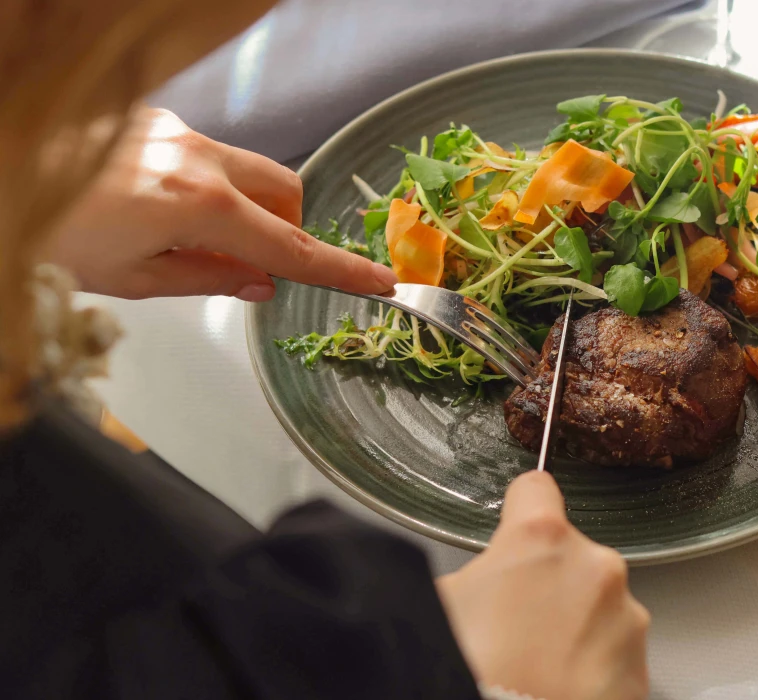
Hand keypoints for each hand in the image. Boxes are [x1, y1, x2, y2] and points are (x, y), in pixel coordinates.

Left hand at [48, 108, 395, 300]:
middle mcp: (199, 158)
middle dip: (287, 228)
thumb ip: (208, 278)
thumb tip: (257, 283)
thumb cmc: (50, 234)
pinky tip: (155, 208)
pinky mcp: (152, 120)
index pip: (292, 247)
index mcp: (201, 206)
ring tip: (189, 239)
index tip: (379, 282)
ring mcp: (176, 132)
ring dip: (244, 206)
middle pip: (284, 191)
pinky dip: (205, 186)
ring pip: (246, 170)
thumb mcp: (133, 278)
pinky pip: (206, 155)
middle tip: (254, 265)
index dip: (340, 270)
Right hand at [437, 471, 649, 699]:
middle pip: (572, 557)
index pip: (537, 488)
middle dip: (549, 585)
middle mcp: (596, 568)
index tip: (518, 521)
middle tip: (512, 630)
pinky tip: (558, 689)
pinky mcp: (640, 670)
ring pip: (600, 607)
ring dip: (576, 629)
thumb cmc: (470, 672)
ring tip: (535, 668)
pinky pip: (616, 655)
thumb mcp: (442, 604)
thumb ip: (474, 576)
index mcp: (541, 540)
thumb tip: (474, 583)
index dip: (521, 507)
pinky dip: (593, 669)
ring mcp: (625, 620)